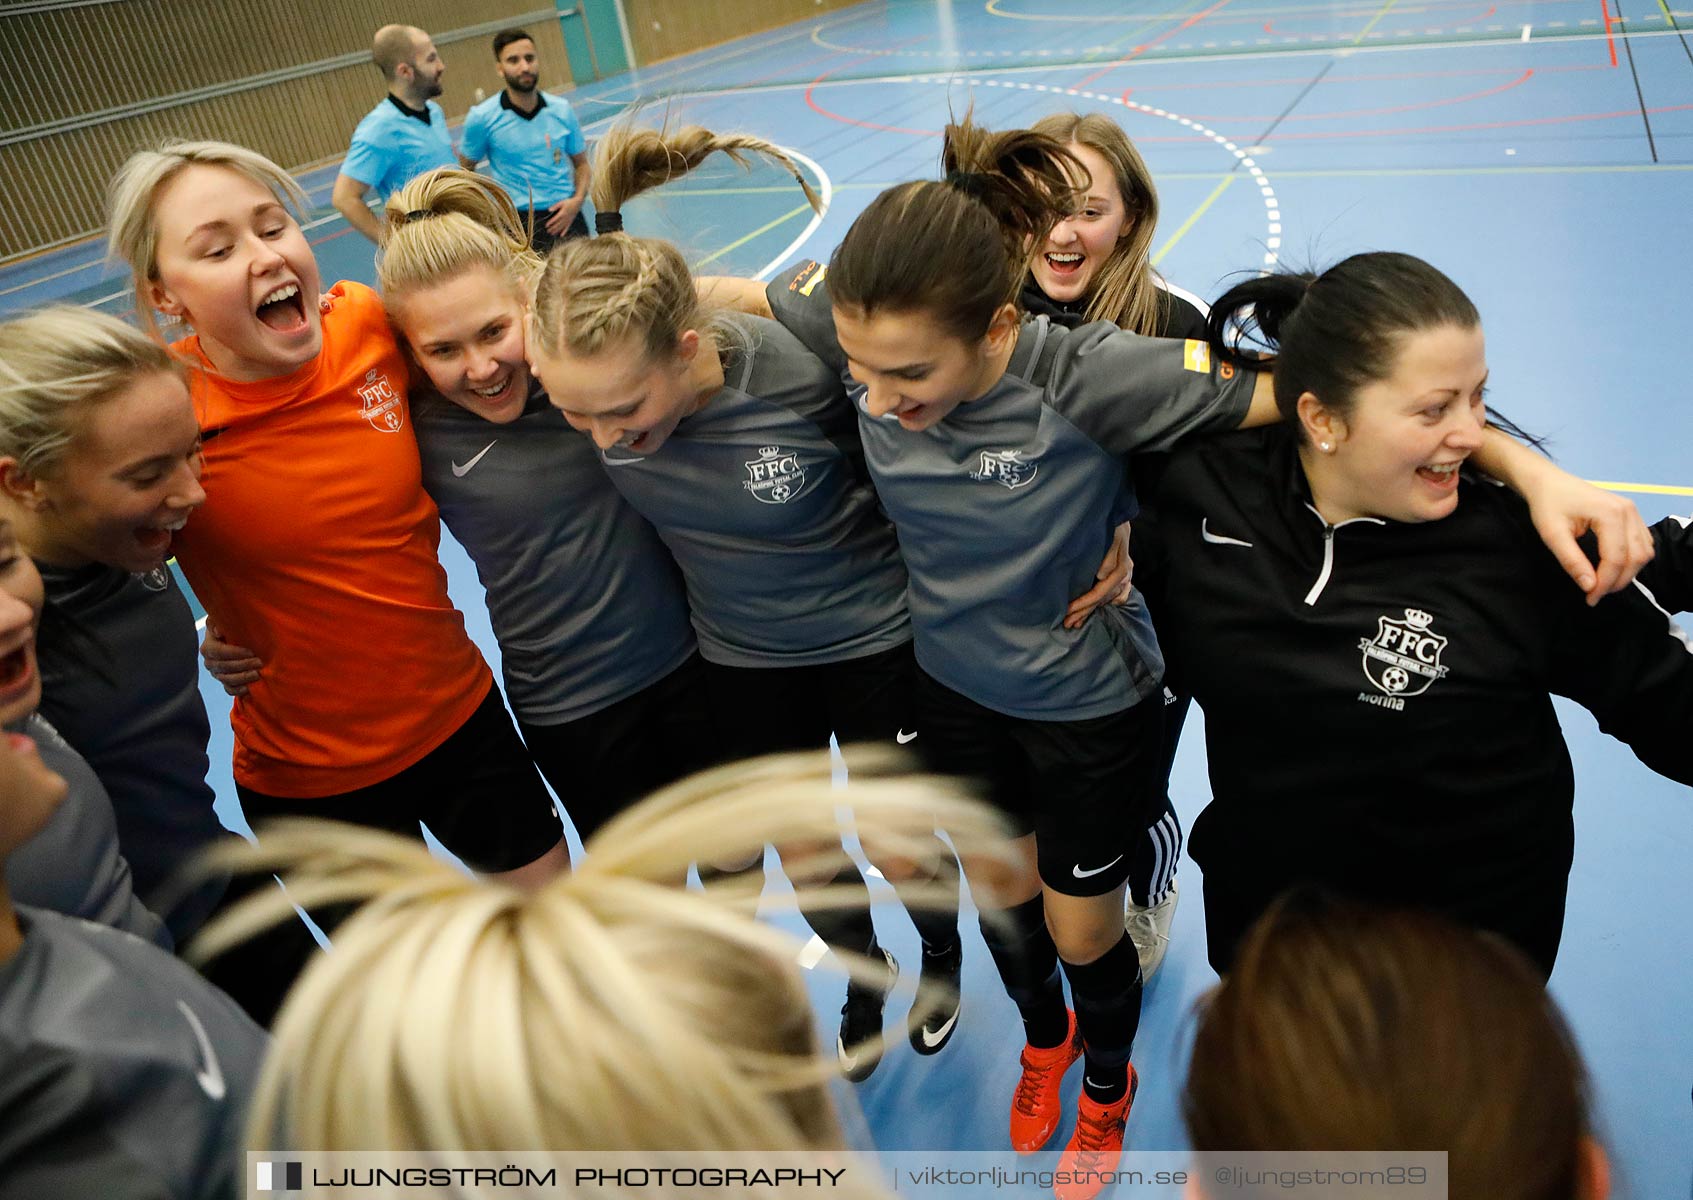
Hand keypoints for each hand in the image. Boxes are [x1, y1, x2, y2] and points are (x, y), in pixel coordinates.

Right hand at [200, 621, 262, 696]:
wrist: (235, 640)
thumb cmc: (231, 628)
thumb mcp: (223, 621)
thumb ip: (217, 622)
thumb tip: (218, 631)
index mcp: (208, 647)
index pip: (219, 652)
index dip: (236, 653)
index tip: (252, 651)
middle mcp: (210, 662)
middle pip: (225, 666)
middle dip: (244, 665)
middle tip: (260, 663)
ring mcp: (216, 674)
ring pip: (227, 679)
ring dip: (243, 678)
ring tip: (258, 674)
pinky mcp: (224, 682)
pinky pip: (229, 689)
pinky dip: (238, 690)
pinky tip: (249, 688)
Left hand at [546, 195, 583, 235]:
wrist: (577, 203)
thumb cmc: (569, 202)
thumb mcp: (561, 202)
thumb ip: (555, 206)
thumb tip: (549, 210)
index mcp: (562, 213)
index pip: (555, 219)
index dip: (550, 223)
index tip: (546, 226)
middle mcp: (565, 218)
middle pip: (558, 224)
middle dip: (552, 228)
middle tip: (547, 231)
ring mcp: (568, 220)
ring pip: (561, 227)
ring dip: (556, 231)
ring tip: (552, 234)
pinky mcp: (571, 221)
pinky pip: (567, 228)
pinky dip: (564, 232)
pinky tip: (561, 235)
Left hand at [1065, 520, 1134, 629]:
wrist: (1118, 513)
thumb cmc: (1111, 523)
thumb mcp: (1111, 534)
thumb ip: (1109, 554)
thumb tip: (1102, 575)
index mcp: (1121, 567)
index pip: (1101, 592)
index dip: (1085, 603)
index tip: (1069, 609)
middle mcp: (1125, 574)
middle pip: (1103, 599)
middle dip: (1085, 612)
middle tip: (1067, 624)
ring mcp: (1126, 576)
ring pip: (1108, 599)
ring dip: (1092, 611)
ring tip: (1077, 621)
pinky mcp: (1124, 574)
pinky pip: (1119, 595)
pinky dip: (1108, 604)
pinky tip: (1098, 610)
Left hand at [1525, 475, 1654, 604]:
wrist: (1549, 483)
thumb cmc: (1548, 505)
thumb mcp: (1552, 535)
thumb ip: (1572, 561)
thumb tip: (1590, 586)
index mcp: (1611, 514)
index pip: (1616, 558)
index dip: (1605, 583)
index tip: (1591, 598)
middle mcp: (1628, 511)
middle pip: (1636, 557)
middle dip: (1618, 581)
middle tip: (1595, 594)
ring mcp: (1633, 511)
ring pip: (1644, 552)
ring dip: (1627, 572)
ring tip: (1603, 584)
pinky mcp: (1631, 514)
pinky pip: (1642, 543)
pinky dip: (1632, 560)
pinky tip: (1613, 568)